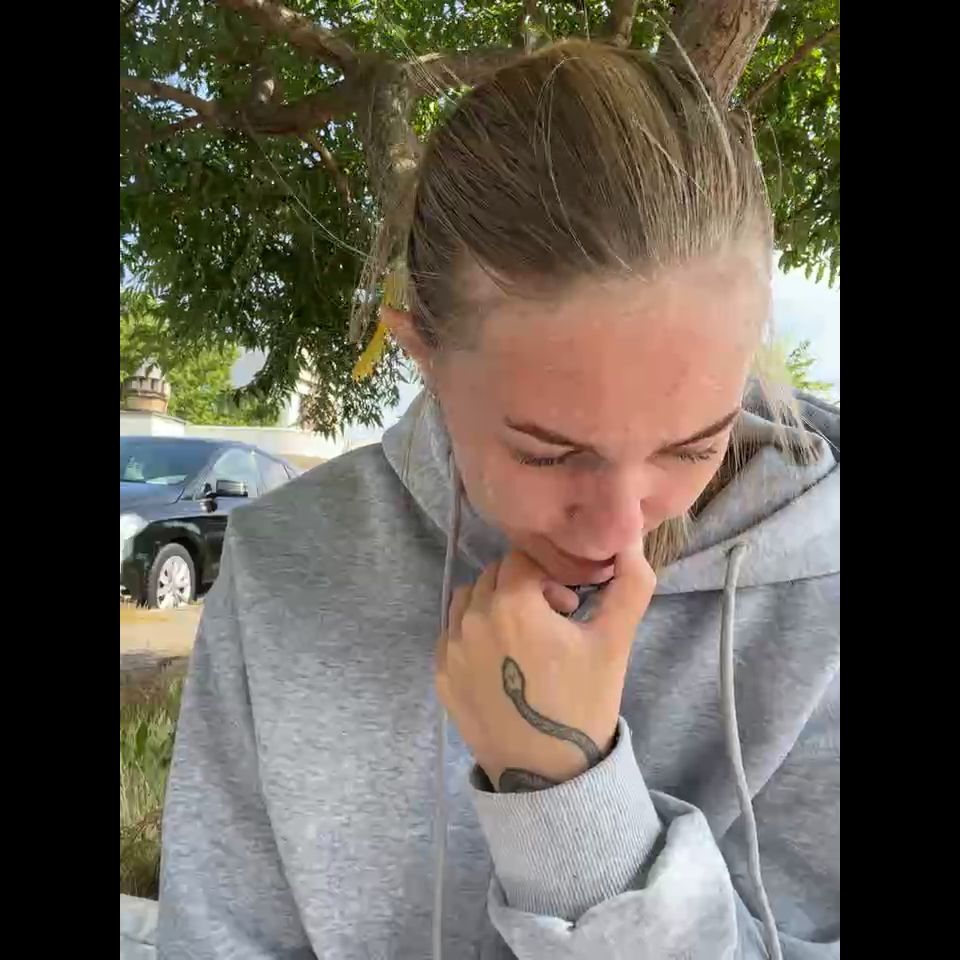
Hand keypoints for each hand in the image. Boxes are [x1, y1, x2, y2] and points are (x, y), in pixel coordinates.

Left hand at [435, 543, 655, 791]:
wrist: (548, 775)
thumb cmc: (584, 702)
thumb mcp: (615, 641)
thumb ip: (630, 584)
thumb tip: (631, 542)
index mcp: (511, 603)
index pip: (523, 558)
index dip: (550, 576)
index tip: (570, 607)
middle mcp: (472, 619)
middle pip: (495, 575)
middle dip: (524, 588)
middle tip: (553, 623)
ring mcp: (451, 649)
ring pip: (468, 600)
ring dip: (494, 606)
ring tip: (524, 640)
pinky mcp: (441, 675)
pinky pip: (452, 634)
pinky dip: (475, 635)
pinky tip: (503, 663)